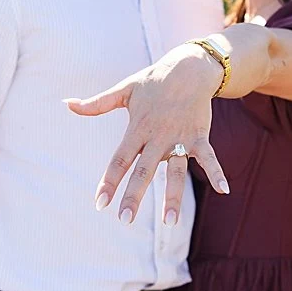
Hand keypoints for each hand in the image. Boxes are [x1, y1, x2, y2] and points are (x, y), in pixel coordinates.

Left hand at [65, 45, 229, 226]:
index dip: (109, 181)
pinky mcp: (199, 136)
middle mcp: (157, 137)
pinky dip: (217, 172)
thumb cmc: (153, 81)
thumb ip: (97, 103)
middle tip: (124, 220)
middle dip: (133, 196)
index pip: (119, 160)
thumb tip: (66, 103)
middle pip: (143, 171)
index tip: (99, 203)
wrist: (188, 67)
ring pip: (176, 172)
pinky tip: (225, 190)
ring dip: (173, 196)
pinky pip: (209, 157)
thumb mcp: (123, 90)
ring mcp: (180, 138)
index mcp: (137, 129)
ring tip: (169, 222)